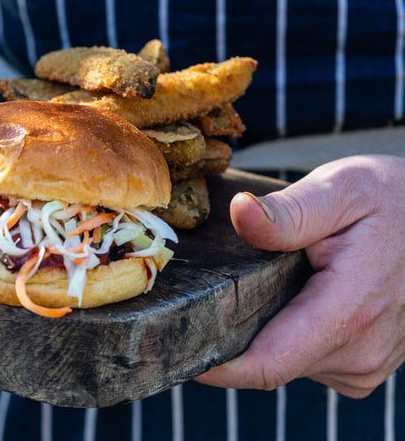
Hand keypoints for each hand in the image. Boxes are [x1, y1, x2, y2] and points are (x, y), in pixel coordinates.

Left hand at [194, 154, 404, 397]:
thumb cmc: (391, 198)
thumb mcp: (341, 188)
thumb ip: (288, 211)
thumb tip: (240, 213)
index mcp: (350, 311)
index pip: (267, 363)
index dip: (214, 364)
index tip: (171, 344)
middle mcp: (361, 350)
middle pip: (269, 363)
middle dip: (231, 334)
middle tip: (203, 291)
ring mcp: (368, 363)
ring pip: (287, 362)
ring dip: (264, 331)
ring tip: (261, 282)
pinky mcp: (367, 363)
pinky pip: (309, 359)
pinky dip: (290, 333)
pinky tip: (292, 296)